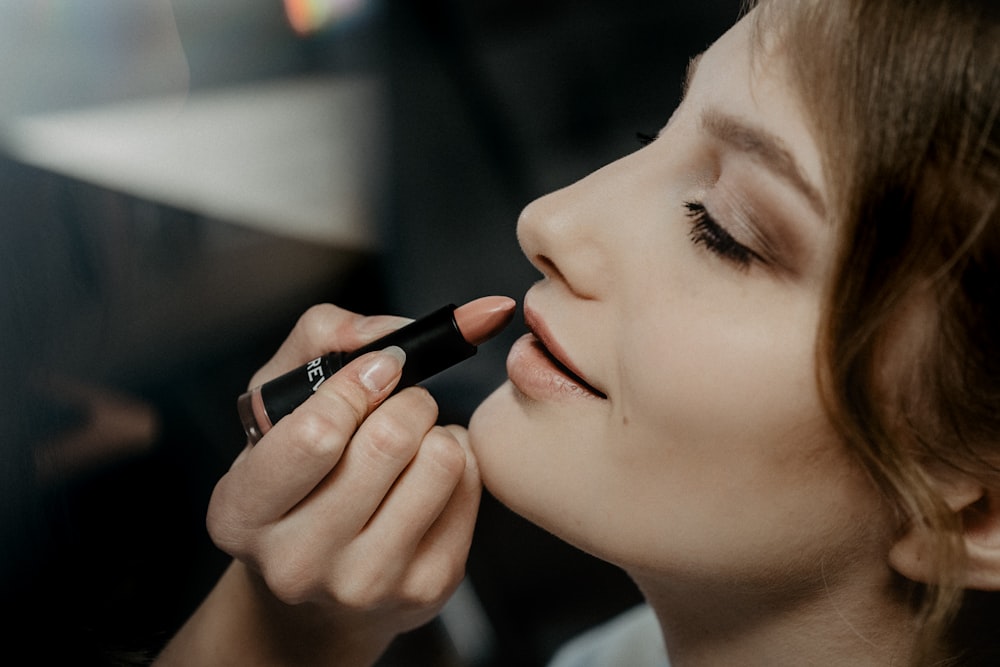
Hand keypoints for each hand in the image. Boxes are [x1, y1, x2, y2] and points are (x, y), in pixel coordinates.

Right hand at [159, 304, 480, 665]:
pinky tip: (428, 472)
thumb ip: (320, 339)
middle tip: (400, 399)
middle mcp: (296, 562)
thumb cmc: (297, 473)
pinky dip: (459, 459)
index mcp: (241, 513)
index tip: (379, 366)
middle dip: (407, 399)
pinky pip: (471, 487)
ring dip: (435, 429)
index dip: (357, 384)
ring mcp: (365, 584)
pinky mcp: (427, 588)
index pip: (315, 435)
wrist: (319, 580)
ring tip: (412, 439)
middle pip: (389, 443)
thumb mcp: (279, 400)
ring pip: (440, 462)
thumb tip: (388, 334)